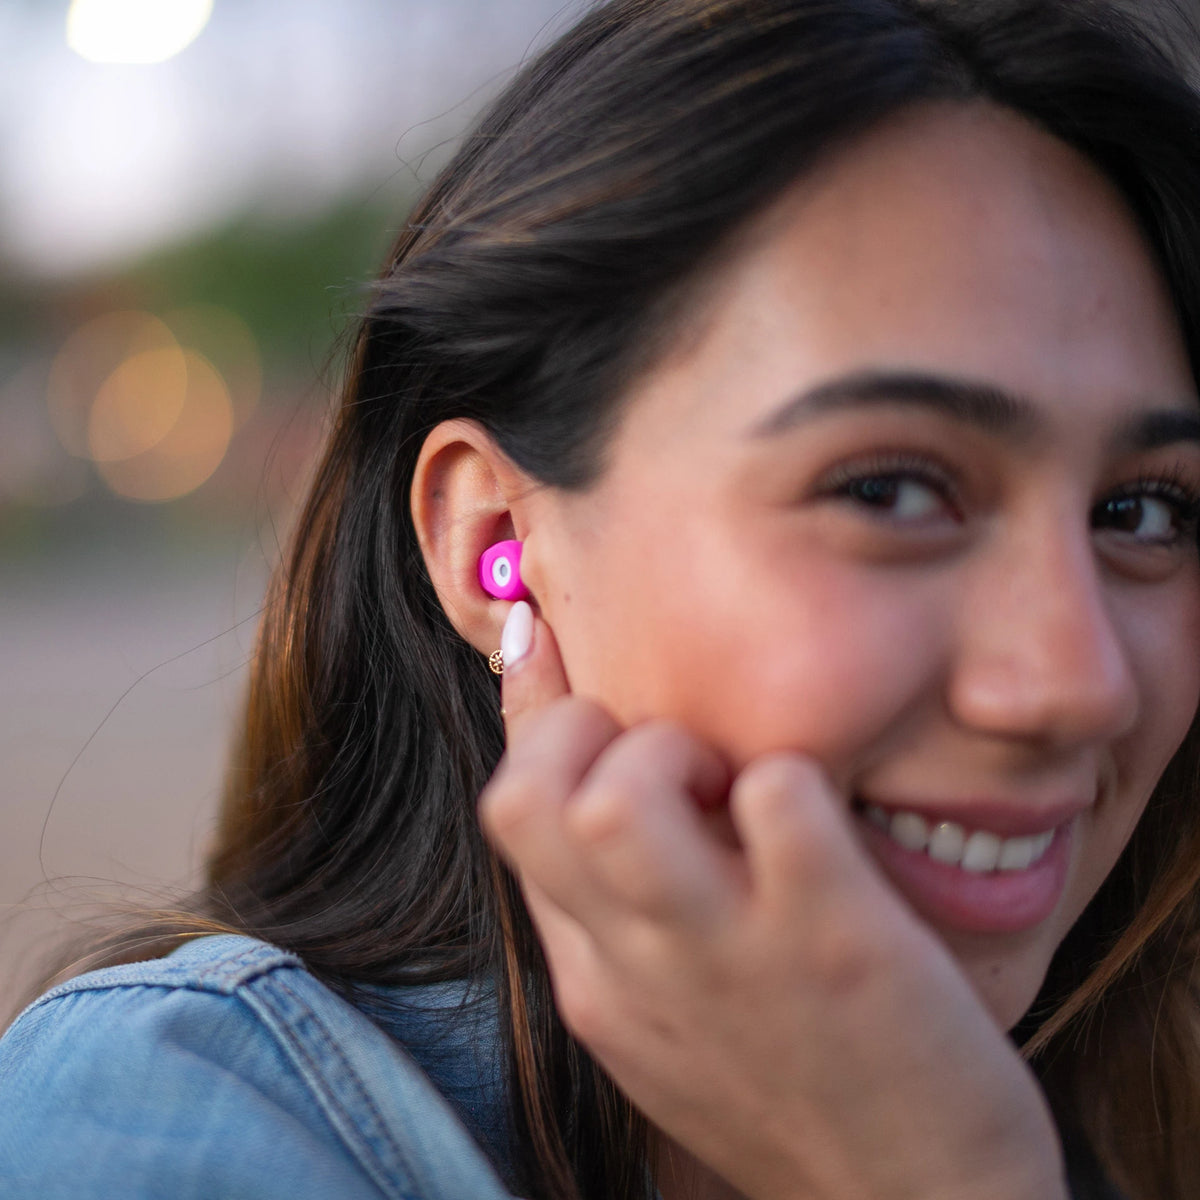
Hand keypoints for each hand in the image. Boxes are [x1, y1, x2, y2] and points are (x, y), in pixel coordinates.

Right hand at [479, 604, 1067, 1199]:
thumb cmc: (788, 1081)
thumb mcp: (667, 1003)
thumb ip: (618, 897)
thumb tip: (606, 785)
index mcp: (595, 976)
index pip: (508, 810)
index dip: (529, 710)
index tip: (549, 637)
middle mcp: (640, 965)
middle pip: (526, 797)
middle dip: (584, 732)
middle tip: (672, 757)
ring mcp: (734, 956)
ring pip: (617, 805)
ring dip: (669, 751)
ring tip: (731, 784)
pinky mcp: (838, 945)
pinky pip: (783, 803)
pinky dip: (791, 779)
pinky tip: (818, 815)